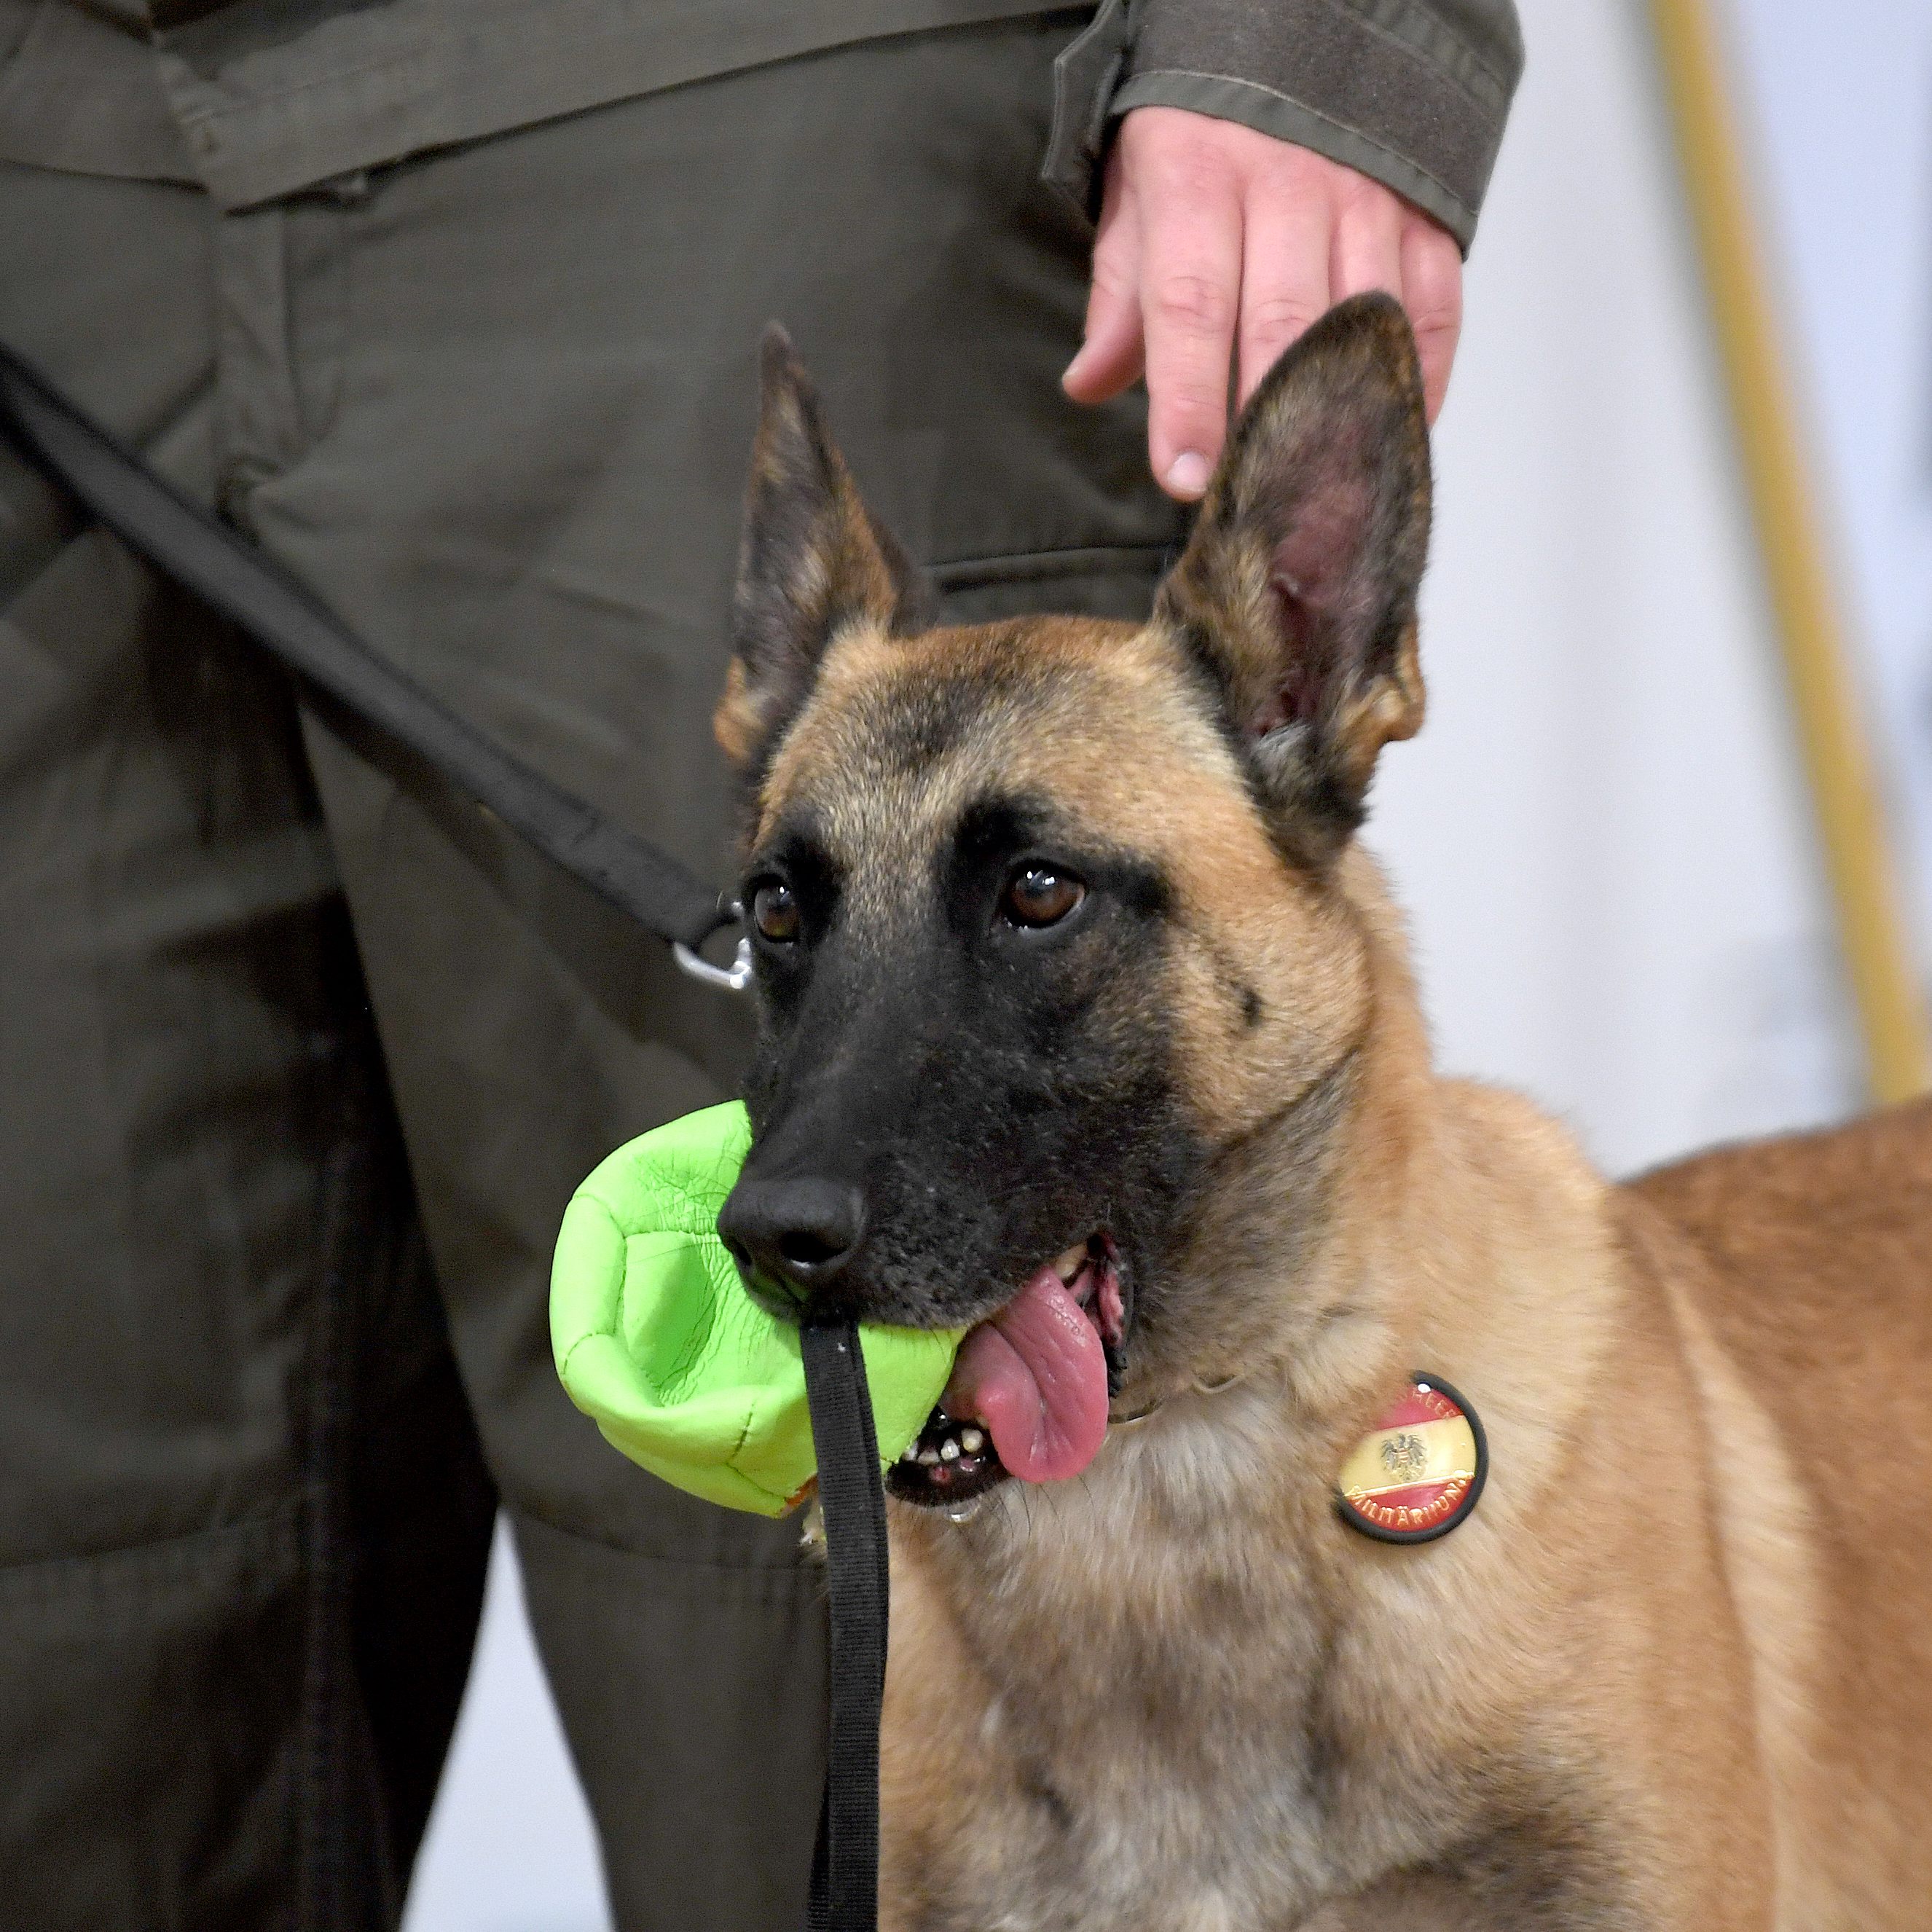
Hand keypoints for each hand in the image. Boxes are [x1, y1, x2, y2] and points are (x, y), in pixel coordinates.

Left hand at [1062, 106, 1462, 499]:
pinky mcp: (1426, 217)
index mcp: (1199, 180)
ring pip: (1363, 321)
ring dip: (1342, 412)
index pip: (1190, 305)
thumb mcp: (1139, 197)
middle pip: (1283, 322)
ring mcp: (1367, 200)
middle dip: (1266, 420)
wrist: (1296, 39)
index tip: (1184, 478)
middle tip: (1252, 505)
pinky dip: (1415, 382)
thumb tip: (1087, 385)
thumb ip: (1121, 297)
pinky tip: (1386, 437)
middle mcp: (1289, 186)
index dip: (1189, 400)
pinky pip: (1429, 313)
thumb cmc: (1202, 140)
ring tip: (1320, 491)